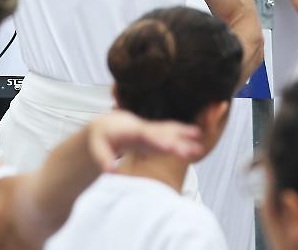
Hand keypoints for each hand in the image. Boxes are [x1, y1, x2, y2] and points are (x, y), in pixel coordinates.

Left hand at [86, 111, 202, 171]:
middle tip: (193, 150)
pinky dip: (184, 133)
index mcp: (131, 130)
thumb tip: (110, 172)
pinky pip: (172, 132)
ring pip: (170, 132)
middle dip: (177, 142)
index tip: (170, 147)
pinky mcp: (155, 134)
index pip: (146, 135)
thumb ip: (104, 159)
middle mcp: (144, 128)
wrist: (107, 125)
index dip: (158, 140)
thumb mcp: (97, 147)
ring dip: (185, 137)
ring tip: (200, 145)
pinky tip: (198, 137)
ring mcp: (151, 130)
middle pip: (163, 134)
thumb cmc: (101, 137)